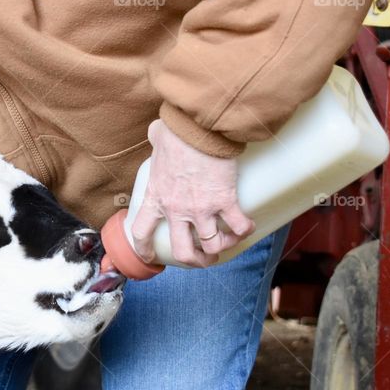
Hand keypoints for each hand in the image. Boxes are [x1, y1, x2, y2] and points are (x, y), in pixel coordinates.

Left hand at [130, 119, 254, 267]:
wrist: (198, 129)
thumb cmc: (177, 132)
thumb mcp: (156, 141)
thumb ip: (155, 142)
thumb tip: (158, 132)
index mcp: (156, 197)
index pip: (142, 232)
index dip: (145, 250)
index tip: (151, 257)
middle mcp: (176, 210)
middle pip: (182, 251)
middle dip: (194, 260)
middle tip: (203, 257)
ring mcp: (201, 209)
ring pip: (212, 246)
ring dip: (222, 248)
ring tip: (228, 241)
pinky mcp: (224, 201)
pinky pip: (238, 227)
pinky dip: (244, 230)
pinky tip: (247, 225)